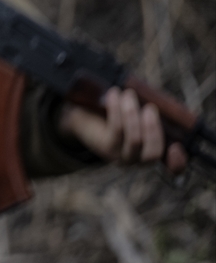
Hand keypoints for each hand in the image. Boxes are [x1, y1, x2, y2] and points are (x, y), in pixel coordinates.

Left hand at [59, 87, 187, 173]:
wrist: (85, 112)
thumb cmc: (118, 111)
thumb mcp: (138, 112)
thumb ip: (151, 111)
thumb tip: (163, 101)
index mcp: (154, 151)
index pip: (173, 168)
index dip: (178, 163)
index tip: (177, 147)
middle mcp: (140, 160)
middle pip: (153, 153)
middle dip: (153, 128)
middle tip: (149, 107)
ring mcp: (122, 157)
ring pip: (134, 140)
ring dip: (132, 115)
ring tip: (127, 94)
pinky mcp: (105, 148)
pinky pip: (116, 130)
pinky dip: (116, 110)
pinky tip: (113, 95)